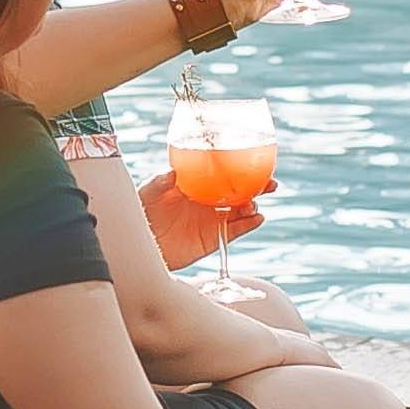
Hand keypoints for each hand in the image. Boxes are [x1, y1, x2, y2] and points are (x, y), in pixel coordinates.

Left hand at [138, 177, 265, 265]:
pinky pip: (235, 231)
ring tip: (253, 204)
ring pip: (240, 211)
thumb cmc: (140, 214)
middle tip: (269, 184)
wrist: (139, 246)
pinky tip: (256, 218)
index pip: (222, 174)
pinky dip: (248, 225)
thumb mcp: (147, 194)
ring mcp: (211, 220)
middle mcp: (207, 201)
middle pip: (238, 191)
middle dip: (256, 187)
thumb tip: (172, 173)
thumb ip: (159, 183)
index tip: (255, 162)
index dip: (239, 168)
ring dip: (252, 206)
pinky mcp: (212, 239)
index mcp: (195, 185)